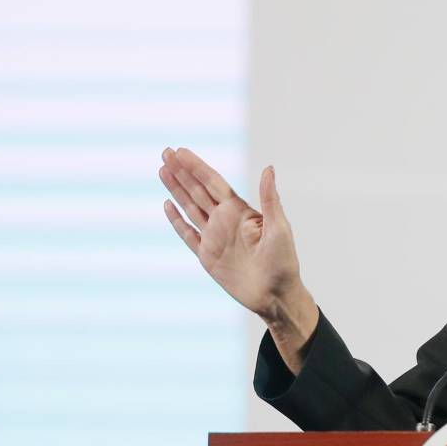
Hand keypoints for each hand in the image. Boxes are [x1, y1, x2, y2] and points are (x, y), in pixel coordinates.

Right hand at [157, 147, 315, 334]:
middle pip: (198, 190)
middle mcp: (225, 220)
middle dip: (182, 172)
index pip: (214, 183)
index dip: (197, 167)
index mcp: (241, 211)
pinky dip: (177, 220)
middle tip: (165, 152)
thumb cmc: (284, 262)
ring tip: (162, 170)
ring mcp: (215, 237)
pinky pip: (188, 234)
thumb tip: (269, 168)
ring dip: (176, 189)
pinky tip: (167, 205)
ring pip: (190, 207)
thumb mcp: (279, 228)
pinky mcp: (207, 255)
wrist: (275, 295)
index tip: (181, 151)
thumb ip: (270, 199)